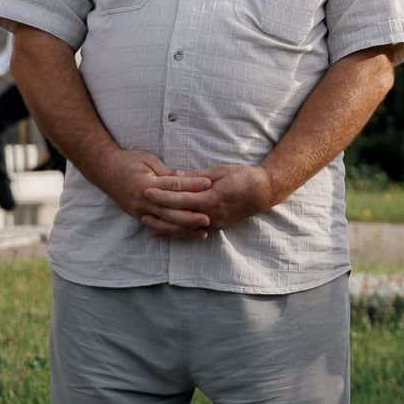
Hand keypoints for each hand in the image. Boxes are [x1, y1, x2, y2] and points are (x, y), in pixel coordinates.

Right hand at [86, 148, 211, 234]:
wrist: (104, 171)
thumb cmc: (128, 161)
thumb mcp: (148, 160)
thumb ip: (166, 172)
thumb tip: (185, 179)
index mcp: (146, 184)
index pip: (173, 186)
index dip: (191, 185)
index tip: (208, 184)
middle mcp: (142, 201)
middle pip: (170, 211)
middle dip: (190, 216)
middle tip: (209, 217)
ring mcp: (139, 211)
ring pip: (165, 224)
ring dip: (184, 229)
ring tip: (203, 230)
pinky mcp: (139, 216)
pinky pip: (158, 226)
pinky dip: (173, 231)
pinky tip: (187, 233)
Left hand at [144, 163, 276, 236]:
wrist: (264, 192)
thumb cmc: (244, 177)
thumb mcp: (220, 171)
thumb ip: (197, 177)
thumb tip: (176, 176)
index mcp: (212, 199)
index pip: (181, 199)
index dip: (162, 195)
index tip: (146, 190)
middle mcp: (211, 215)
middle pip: (179, 218)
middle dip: (158, 214)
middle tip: (139, 209)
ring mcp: (214, 223)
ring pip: (184, 229)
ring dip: (165, 227)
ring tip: (147, 222)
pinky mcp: (216, 226)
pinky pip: (193, 231)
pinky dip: (177, 232)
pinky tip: (165, 231)